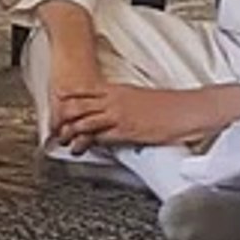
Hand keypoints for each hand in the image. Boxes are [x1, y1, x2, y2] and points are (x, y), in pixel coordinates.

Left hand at [55, 81, 192, 149]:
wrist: (187, 110)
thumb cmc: (167, 105)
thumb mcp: (137, 96)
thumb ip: (120, 100)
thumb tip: (109, 107)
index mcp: (116, 90)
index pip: (82, 91)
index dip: (65, 100)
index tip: (55, 108)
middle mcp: (113, 100)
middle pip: (76, 106)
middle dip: (61, 118)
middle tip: (53, 128)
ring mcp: (119, 115)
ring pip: (83, 121)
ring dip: (69, 132)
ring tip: (61, 141)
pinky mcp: (126, 131)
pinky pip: (99, 136)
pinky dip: (86, 143)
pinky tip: (79, 149)